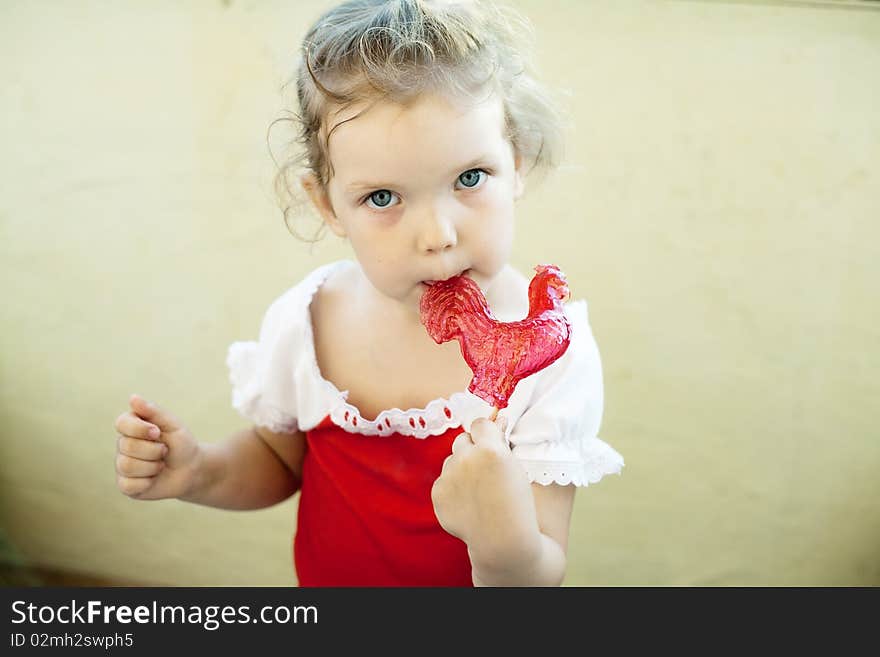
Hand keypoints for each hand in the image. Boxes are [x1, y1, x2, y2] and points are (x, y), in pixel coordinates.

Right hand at [113, 394, 200, 499]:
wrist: (192, 469)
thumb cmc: (181, 444)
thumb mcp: (173, 425)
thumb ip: (153, 411)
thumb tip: (133, 398)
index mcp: (132, 427)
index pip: (121, 423)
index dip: (140, 429)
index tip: (157, 432)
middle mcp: (123, 445)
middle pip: (127, 446)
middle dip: (154, 450)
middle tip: (164, 451)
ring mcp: (122, 465)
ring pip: (127, 465)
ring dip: (152, 466)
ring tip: (160, 464)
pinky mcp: (125, 485)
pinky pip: (128, 484)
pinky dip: (147, 482)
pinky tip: (154, 478)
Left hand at [431, 417, 540, 567]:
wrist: (502, 539)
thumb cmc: (516, 503)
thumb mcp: (515, 467)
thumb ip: (500, 442)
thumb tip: (497, 418)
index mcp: (489, 450)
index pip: (480, 423)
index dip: (486, 433)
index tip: (491, 441)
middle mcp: (466, 459)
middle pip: (462, 439)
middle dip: (471, 448)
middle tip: (485, 469)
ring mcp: (448, 476)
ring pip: (452, 460)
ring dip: (461, 469)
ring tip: (478, 491)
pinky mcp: (438, 493)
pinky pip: (444, 480)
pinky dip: (453, 488)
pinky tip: (468, 503)